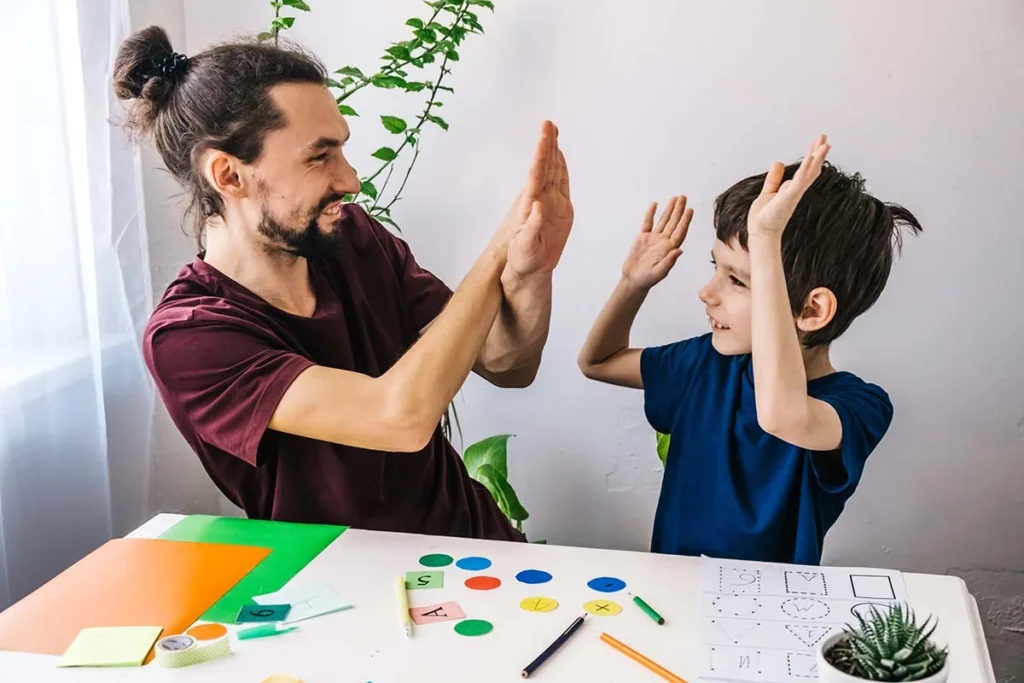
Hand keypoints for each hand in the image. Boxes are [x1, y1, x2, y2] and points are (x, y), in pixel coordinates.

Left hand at [502, 121, 573, 280]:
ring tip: (552, 131)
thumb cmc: (523, 258)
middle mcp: (539, 199)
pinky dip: (561, 167)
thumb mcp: (525, 246)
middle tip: (548, 123)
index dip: (541, 154)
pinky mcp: (560, 208)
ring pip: (552, 171)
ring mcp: (550, 202)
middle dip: (546, 145)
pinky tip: (559, 155)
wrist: (530, 268)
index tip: (544, 136)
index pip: (536, 174)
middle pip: (544, 167)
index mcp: (530, 205)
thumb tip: (537, 206)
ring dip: (552, 152)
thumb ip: (532, 227)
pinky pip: (561, 183)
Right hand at [621, 195, 692, 290]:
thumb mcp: (659, 272)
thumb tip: (679, 250)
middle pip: (673, 223)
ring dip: (669, 209)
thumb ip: (669, 262)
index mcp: (669, 249)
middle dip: (679, 210)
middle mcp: (663, 242)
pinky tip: (655, 204)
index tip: (689, 210)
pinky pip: (648, 223)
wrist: (633, 280)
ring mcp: (653, 239)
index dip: (685, 221)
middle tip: (684, 197)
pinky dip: (651, 213)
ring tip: (675, 198)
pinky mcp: (643, 238)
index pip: (679, 232)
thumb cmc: (647, 279)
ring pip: (663, 220)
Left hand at [747, 134, 830, 239]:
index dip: (811, 155)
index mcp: (792, 189)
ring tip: (825, 144)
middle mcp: (796, 190)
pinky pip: (799, 181)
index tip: (817, 142)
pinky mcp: (788, 197)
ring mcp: (794, 193)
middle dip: (818, 152)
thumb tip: (778, 162)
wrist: (761, 233)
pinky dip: (805, 169)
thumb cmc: (764, 218)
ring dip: (817, 158)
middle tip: (824, 137)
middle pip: (811, 168)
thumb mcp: (768, 192)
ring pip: (809, 173)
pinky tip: (810, 158)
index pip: (805, 169)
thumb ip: (774, 179)